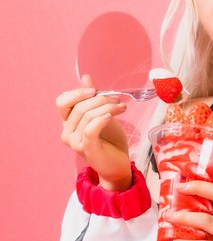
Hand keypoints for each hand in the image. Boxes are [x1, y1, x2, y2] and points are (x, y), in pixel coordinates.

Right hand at [56, 74, 131, 189]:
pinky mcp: (87, 149)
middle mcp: (67, 132)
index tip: (96, 91)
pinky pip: (91, 128)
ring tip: (121, 108)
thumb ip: (92, 98)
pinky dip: (102, 119)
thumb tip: (86, 77)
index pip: (62, 101)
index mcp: (68, 122)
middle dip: (99, 99)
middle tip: (116, 100)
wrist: (118, 163)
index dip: (78, 92)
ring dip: (107, 107)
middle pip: (78, 107)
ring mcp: (75, 142)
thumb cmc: (110, 140)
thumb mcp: (101, 113)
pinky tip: (111, 116)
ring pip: (87, 116)